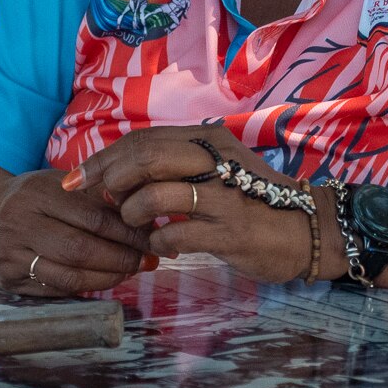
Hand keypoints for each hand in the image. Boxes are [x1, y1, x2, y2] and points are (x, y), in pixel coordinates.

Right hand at [0, 168, 154, 296]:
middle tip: (146, 260)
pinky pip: (56, 291)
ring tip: (130, 272)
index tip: (151, 238)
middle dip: (121, 258)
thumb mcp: (56, 185)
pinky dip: (87, 288)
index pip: (92, 216)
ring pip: (70, 277)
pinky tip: (104, 280)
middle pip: (80, 250)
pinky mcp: (9, 281)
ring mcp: (10, 255)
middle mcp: (18, 223)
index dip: (127, 231)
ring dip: (108, 279)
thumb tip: (145, 221)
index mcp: (36, 193)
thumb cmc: (32, 199)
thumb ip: (94, 198)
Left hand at [65, 126, 315, 283]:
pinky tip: (162, 247)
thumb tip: (120, 173)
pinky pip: (177, 235)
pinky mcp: (232, 231)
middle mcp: (216, 160)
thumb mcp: (217, 169)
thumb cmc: (256, 201)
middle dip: (108, 179)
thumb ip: (176, 165)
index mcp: (208, 140)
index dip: (104, 158)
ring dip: (134, 214)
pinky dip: (159, 243)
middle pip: (145, 158)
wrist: (311, 230)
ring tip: (136, 225)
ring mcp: (225, 196)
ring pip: (156, 195)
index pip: (143, 140)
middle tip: (94, 199)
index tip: (77, 177)